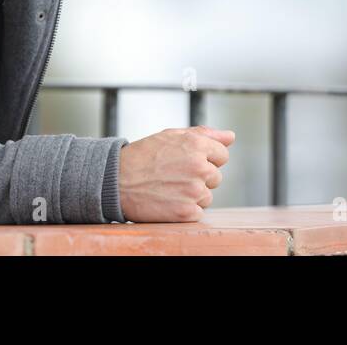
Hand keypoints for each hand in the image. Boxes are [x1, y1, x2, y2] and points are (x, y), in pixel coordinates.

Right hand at [116, 125, 234, 221]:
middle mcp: (199, 166)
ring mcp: (193, 191)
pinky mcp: (186, 212)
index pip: (222, 154)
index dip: (206, 158)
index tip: (187, 161)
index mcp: (197, 145)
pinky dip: (185, 210)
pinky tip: (168, 201)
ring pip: (208, 196)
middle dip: (200, 177)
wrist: (115, 180)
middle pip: (216, 177)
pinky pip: (198, 213)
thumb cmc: (143, 156)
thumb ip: (204, 134)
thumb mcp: (171, 135)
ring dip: (193, 195)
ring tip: (169, 188)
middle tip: (174, 175)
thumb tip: (231, 136)